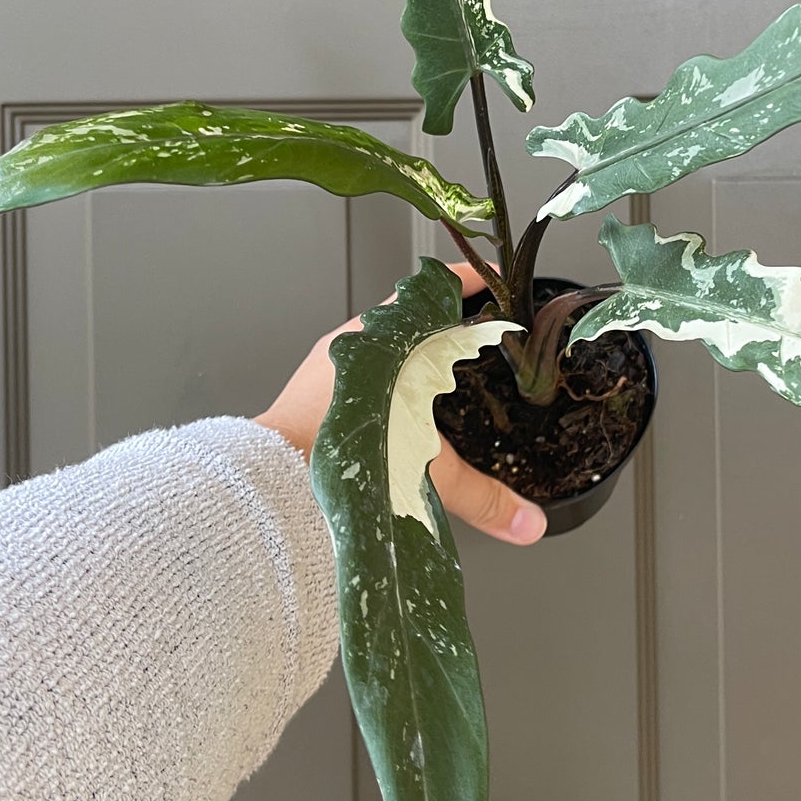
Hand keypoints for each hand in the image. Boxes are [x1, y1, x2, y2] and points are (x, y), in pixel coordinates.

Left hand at [256, 262, 546, 544]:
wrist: (274, 478)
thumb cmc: (341, 455)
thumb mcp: (427, 471)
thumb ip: (482, 497)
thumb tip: (527, 523)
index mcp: (391, 338)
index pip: (439, 288)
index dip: (473, 280)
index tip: (496, 277)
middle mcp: (359, 341)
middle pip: (412, 313)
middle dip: (446, 321)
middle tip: (477, 332)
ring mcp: (334, 363)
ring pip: (384, 341)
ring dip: (413, 351)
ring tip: (442, 374)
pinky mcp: (313, 389)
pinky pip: (359, 369)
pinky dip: (385, 379)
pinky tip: (398, 408)